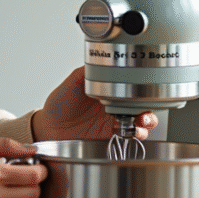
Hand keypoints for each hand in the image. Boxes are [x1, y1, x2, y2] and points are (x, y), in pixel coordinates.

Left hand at [31, 66, 157, 141]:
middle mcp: (114, 106)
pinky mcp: (111, 137)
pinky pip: (131, 137)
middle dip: (150, 106)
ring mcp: (114, 122)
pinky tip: (134, 132)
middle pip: (142, 104)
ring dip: (147, 121)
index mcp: (107, 90)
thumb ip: (86, 72)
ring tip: (142, 121)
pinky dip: (137, 134)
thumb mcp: (71, 83)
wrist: (49, 128)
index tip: (145, 88)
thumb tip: (100, 60)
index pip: (132, 85)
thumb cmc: (58, 104)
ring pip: (141, 121)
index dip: (142, 87)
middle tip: (145, 109)